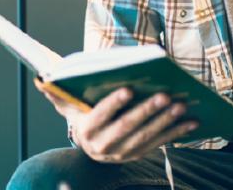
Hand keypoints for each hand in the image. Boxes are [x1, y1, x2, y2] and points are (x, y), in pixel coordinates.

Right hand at [34, 80, 197, 162]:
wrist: (90, 145)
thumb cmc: (82, 115)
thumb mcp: (67, 105)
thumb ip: (58, 93)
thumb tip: (40, 79)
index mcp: (86, 131)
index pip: (99, 117)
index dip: (113, 104)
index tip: (128, 88)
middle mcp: (103, 146)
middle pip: (127, 128)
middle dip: (147, 112)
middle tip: (166, 95)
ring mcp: (123, 153)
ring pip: (147, 137)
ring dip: (166, 122)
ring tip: (182, 105)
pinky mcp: (139, 154)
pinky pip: (160, 144)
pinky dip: (177, 133)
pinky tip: (192, 122)